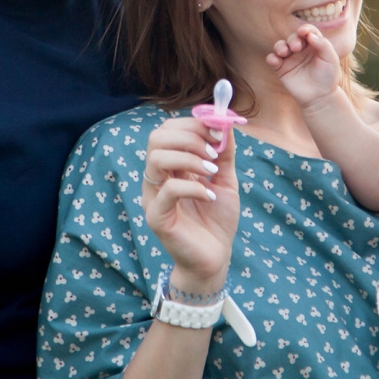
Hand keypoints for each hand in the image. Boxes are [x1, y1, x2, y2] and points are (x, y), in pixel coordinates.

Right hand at [143, 117, 239, 292]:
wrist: (215, 257)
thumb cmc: (217, 219)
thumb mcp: (225, 179)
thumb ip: (224, 152)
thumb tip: (225, 122)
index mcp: (170, 166)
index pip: (168, 130)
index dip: (193, 124)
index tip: (219, 132)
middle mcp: (157, 178)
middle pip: (157, 137)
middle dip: (190, 137)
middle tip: (213, 151)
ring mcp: (153, 197)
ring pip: (157, 159)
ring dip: (190, 158)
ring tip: (212, 172)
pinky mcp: (156, 217)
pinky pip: (168, 190)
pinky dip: (194, 187)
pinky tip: (209, 196)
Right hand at [266, 24, 341, 107]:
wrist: (320, 97)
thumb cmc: (328, 77)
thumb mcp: (331, 59)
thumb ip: (323, 45)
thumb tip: (309, 35)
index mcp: (314, 45)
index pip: (308, 32)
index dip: (304, 29)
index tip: (303, 32)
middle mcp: (301, 50)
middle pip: (293, 37)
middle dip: (293, 39)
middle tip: (296, 47)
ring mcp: (290, 59)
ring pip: (280, 46)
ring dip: (280, 46)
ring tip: (284, 52)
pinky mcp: (281, 69)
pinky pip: (272, 60)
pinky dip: (271, 58)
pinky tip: (275, 60)